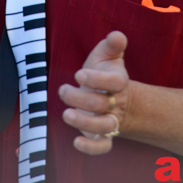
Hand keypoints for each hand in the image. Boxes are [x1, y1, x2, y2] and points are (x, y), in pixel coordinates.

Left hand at [59, 31, 129, 154]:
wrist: (115, 96)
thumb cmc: (105, 72)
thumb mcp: (108, 55)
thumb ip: (112, 45)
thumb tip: (117, 35)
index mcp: (119, 82)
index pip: (114, 83)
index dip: (97, 79)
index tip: (79, 74)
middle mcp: (116, 103)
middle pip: (102, 105)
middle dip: (80, 98)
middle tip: (63, 90)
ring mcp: (110, 120)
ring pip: (104, 127)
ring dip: (84, 122)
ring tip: (67, 114)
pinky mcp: (102, 135)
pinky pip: (103, 146)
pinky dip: (91, 147)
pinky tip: (76, 141)